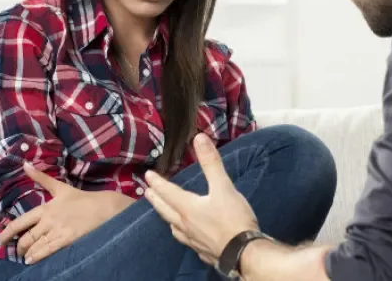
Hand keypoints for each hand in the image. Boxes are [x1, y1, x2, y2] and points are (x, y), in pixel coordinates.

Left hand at [0, 162, 134, 263]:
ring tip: (25, 257)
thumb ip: (41, 178)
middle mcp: (48, 220)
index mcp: (45, 208)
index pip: (20, 222)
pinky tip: (32, 261)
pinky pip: (47, 250)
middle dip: (19, 247)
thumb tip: (25, 164)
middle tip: (18, 251)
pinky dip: (37, 256)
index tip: (1, 240)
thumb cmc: (81, 198)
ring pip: (35, 246)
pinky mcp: (67, 240)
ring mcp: (57, 231)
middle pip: (26, 238)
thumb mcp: (60, 187)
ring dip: (28, 253)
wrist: (103, 207)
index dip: (8, 233)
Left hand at [144, 134, 258, 265]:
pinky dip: (183, 234)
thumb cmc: (233, 219)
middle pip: (165, 211)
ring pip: (175, 228)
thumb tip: (199, 138)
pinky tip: (189, 236)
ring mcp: (193, 240)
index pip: (168, 192)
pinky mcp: (203, 251)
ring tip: (166, 214)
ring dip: (167, 218)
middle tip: (147, 193)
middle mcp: (186, 225)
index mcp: (188, 208)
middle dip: (156, 200)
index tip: (147, 175)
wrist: (244, 254)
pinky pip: (188, 241)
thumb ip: (211, 163)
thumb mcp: (223, 187)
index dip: (157, 182)